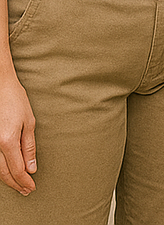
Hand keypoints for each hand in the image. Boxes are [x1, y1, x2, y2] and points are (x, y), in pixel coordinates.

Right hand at [0, 75, 36, 194]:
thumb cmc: (15, 101)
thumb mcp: (28, 122)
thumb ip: (29, 147)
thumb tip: (31, 168)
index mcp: (7, 141)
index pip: (17, 170)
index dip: (24, 182)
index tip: (32, 188)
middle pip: (4, 173)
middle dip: (16, 184)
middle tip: (26, 190)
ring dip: (8, 179)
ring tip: (19, 184)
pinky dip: (0, 169)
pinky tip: (8, 171)